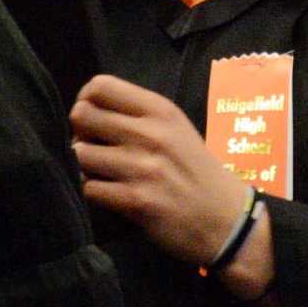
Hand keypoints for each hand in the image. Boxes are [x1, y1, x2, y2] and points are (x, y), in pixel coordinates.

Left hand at [69, 74, 255, 268]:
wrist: (227, 220)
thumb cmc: (197, 171)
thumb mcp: (176, 129)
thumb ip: (138, 115)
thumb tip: (88, 110)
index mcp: (160, 110)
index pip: (101, 86)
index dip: (87, 100)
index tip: (93, 117)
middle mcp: (150, 134)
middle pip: (82, 115)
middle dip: (80, 131)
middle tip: (92, 145)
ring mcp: (142, 168)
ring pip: (80, 153)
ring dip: (84, 164)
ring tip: (100, 171)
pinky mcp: (136, 202)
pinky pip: (89, 188)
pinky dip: (94, 191)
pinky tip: (109, 193)